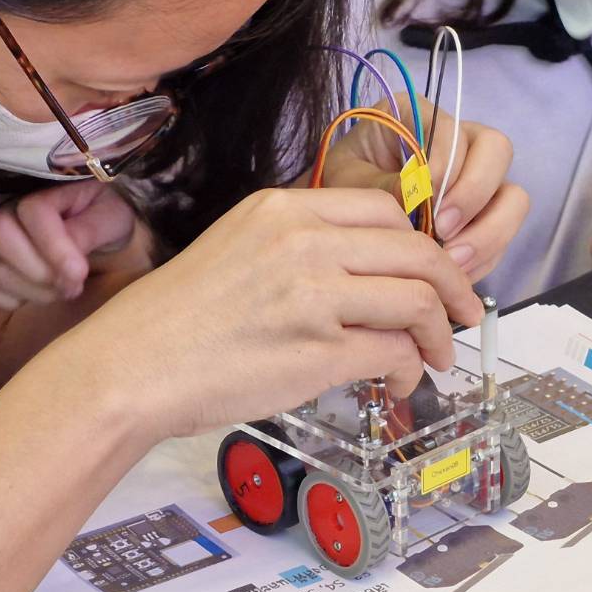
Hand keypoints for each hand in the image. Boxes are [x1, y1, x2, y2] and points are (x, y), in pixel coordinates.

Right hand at [0, 182, 141, 310]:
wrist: (95, 223)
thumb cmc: (103, 215)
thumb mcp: (109, 216)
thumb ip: (88, 231)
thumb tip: (68, 263)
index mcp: (42, 189)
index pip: (34, 212)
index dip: (55, 248)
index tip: (79, 274)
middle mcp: (8, 208)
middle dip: (39, 270)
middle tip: (73, 285)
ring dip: (33, 291)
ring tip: (63, 290)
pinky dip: (9, 299)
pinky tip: (37, 295)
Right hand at [81, 187, 483, 439]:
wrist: (129, 368)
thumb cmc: (179, 319)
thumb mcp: (240, 249)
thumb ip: (303, 248)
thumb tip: (365, 273)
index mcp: (284, 209)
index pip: (385, 209)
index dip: (423, 245)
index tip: (433, 273)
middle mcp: (304, 242)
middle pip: (418, 250)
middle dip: (453, 287)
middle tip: (462, 315)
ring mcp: (313, 295)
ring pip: (417, 298)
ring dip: (440, 332)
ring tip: (435, 355)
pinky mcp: (318, 350)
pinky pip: (394, 349)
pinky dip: (409, 368)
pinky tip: (399, 381)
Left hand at [319, 95, 529, 283]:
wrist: (341, 221)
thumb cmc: (342, 190)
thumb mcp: (350, 183)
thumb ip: (383, 186)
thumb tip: (420, 199)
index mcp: (421, 118)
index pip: (455, 129)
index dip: (448, 167)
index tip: (426, 202)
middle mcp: (460, 142)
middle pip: (498, 151)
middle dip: (475, 195)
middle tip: (444, 231)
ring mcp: (479, 182)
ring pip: (513, 198)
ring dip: (489, 233)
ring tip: (453, 262)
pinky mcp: (485, 219)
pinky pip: (503, 237)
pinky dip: (484, 258)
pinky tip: (454, 275)